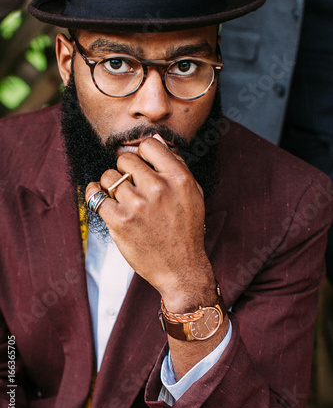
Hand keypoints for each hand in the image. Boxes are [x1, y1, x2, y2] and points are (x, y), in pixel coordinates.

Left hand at [86, 135, 215, 311]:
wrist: (181, 268)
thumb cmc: (186, 230)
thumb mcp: (192, 193)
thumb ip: (176, 164)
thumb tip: (155, 139)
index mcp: (179, 178)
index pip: (149, 145)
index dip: (142, 154)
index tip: (141, 166)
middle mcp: (159, 188)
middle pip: (125, 159)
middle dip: (125, 169)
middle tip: (130, 184)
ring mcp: (138, 205)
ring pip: (109, 177)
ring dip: (111, 185)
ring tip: (121, 198)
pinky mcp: (120, 222)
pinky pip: (96, 195)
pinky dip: (94, 194)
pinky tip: (100, 197)